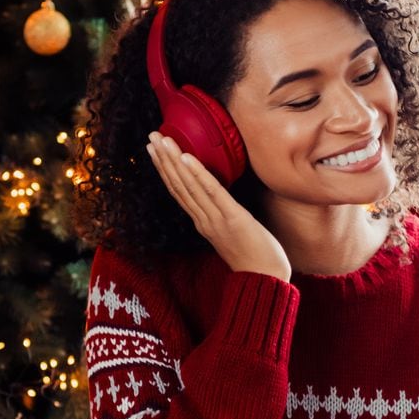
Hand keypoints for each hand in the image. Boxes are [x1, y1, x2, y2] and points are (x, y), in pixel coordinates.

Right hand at [147, 131, 291, 281]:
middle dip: (164, 159)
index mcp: (203, 222)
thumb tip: (220, 202)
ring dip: (174, 161)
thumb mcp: (233, 234)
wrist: (267, 282)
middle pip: (179, 185)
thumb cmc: (255, 259)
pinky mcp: (234, 218)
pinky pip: (213, 193)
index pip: (179, 192)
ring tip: (163, 140)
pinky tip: (187, 157)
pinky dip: (199, 174)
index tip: (155, 150)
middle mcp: (204, 220)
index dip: (165, 170)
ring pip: (189, 186)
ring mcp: (216, 219)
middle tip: (151, 136)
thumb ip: (222, 218)